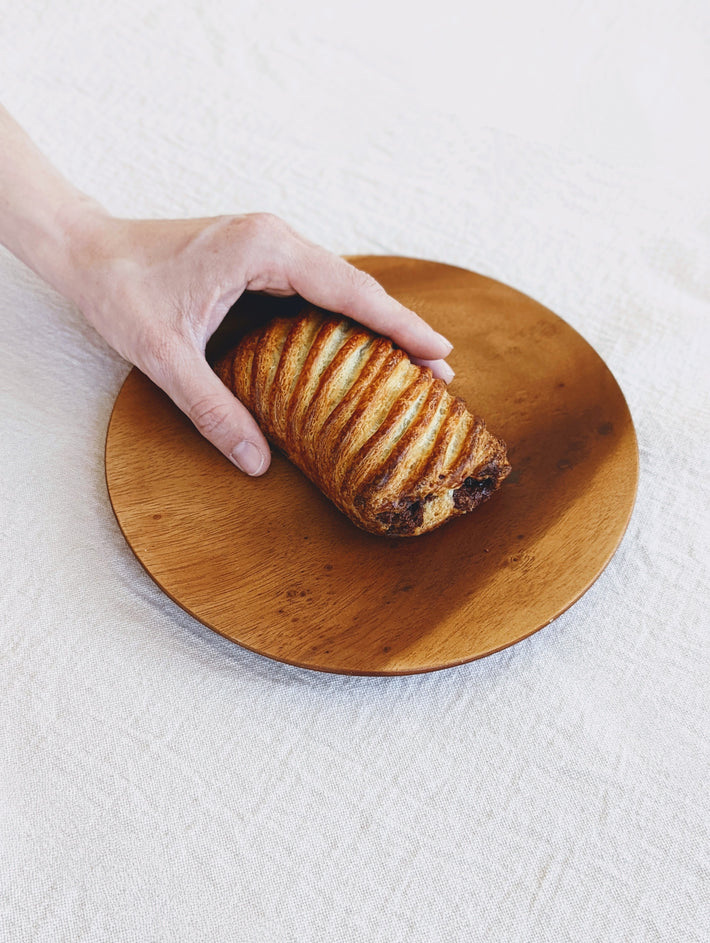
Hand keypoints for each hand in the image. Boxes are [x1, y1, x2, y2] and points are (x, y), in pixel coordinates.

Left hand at [63, 210, 454, 475]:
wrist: (87, 249)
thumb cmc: (120, 289)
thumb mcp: (165, 357)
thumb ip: (213, 410)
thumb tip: (257, 463)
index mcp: (264, 249)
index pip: (350, 291)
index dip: (400, 325)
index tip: (441, 353)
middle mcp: (274, 238)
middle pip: (356, 286)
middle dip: (400, 328)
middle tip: (441, 372)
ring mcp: (268, 244)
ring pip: (339, 285)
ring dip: (375, 322)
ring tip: (411, 364)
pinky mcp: (258, 256)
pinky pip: (315, 287)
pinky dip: (343, 317)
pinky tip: (357, 347)